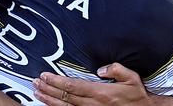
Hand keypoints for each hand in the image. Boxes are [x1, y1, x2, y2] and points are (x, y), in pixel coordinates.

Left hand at [33, 63, 161, 105]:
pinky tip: (50, 104)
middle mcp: (93, 104)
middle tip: (35, 82)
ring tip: (37, 92)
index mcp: (100, 93)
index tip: (45, 75)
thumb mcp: (132, 78)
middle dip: (48, 89)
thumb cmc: (137, 95)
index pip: (73, 86)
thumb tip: (101, 69)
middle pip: (65, 97)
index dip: (57, 82)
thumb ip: (116, 70)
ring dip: (49, 100)